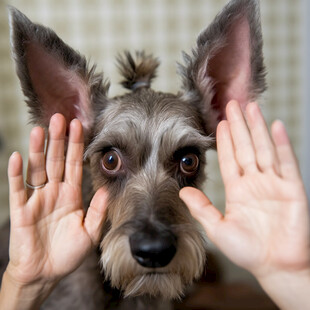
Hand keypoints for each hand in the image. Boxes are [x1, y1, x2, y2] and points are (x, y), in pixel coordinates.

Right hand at [6, 114, 107, 285]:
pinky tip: (18, 157)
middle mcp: (55, 192)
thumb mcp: (90, 233)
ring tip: (41, 130)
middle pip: (56, 161)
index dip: (77, 146)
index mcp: (72, 195)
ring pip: (37, 169)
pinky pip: (18, 189)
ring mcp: (37, 199)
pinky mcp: (21, 210)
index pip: (74, 164)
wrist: (45, 273)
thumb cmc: (68, 253)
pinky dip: (17, 174)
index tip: (80, 126)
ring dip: (39, 150)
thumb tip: (106, 190)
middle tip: (61, 118)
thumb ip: (97, 212)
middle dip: (59, 140)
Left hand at [180, 101, 309, 278]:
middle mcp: (254, 182)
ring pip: (263, 149)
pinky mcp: (292, 188)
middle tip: (233, 104)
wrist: (276, 266)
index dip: (225, 141)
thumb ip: (201, 208)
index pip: (228, 159)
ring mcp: (273, 183)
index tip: (219, 122)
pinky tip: (276, 126)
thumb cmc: (248, 251)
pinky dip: (282, 144)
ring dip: (257, 128)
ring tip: (251, 107)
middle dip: (239, 126)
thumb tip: (182, 191)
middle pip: (245, 148)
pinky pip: (287, 162)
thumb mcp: (218, 228)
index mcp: (237, 190)